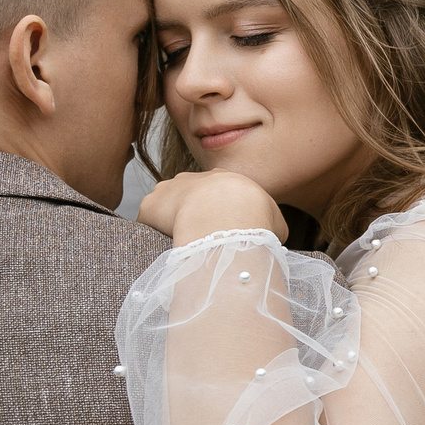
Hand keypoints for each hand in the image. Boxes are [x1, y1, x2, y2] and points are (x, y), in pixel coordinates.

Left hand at [138, 171, 288, 246]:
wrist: (227, 216)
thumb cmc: (255, 220)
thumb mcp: (276, 222)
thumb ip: (269, 225)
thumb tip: (269, 236)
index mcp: (224, 180)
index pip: (216, 193)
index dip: (217, 212)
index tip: (219, 230)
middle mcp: (193, 178)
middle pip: (188, 195)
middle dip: (191, 214)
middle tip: (201, 238)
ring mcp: (169, 189)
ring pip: (165, 205)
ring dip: (170, 221)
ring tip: (180, 243)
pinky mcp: (150, 205)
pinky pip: (148, 219)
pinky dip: (153, 232)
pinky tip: (162, 246)